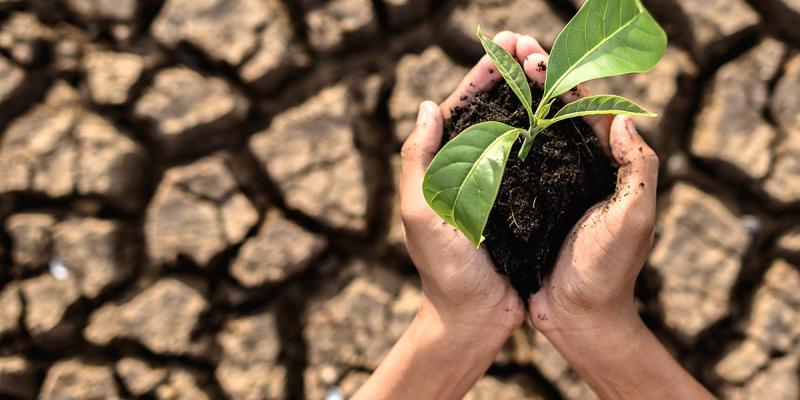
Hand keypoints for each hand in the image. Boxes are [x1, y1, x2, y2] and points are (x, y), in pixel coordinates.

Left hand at [400, 31, 531, 341]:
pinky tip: (566, 114)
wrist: (474, 317)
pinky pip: (537, 159)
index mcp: (443, 166)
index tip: (504, 45)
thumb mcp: (421, 213)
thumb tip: (427, 106)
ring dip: (532, 96)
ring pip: (517, 128)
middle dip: (511, 74)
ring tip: (552, 67)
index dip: (482, 74)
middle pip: (492, 111)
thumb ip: (418, 160)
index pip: (461, 108)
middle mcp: (471, 169)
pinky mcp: (525, 202)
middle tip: (534, 45)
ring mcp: (499, 184)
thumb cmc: (444, 270)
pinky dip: (549, 133)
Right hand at [520, 36, 712, 398]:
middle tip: (511, 51)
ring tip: (494, 75)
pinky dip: (498, 141)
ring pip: (531, 134)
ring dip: (514, 103)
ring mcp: (550, 188)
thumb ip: (640, 170)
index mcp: (606, 167)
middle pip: (556, 114)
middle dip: (535, 80)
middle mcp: (578, 171)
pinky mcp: (527, 207)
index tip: (537, 56)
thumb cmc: (607, 272)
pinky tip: (478, 126)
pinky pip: (512, 166)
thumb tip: (626, 118)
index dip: (563, 80)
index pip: (587, 110)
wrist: (578, 319)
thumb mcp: (634, 219)